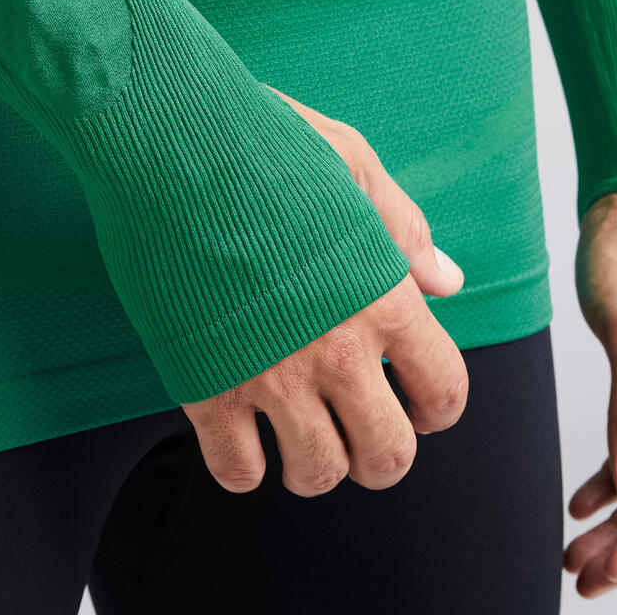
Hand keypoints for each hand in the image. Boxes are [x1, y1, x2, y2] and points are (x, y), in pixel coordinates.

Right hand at [182, 85, 467, 495]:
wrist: (169, 142)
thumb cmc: (264, 141)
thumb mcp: (351, 163)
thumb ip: (402, 229)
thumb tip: (447, 283)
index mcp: (382, 295)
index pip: (443, 392)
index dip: (434, 408)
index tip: (411, 400)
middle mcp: (337, 348)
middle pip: (387, 458)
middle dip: (380, 456)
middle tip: (356, 428)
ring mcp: (270, 373)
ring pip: (314, 475)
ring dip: (311, 465)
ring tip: (296, 430)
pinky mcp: (205, 386)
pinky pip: (236, 471)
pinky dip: (243, 464)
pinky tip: (240, 428)